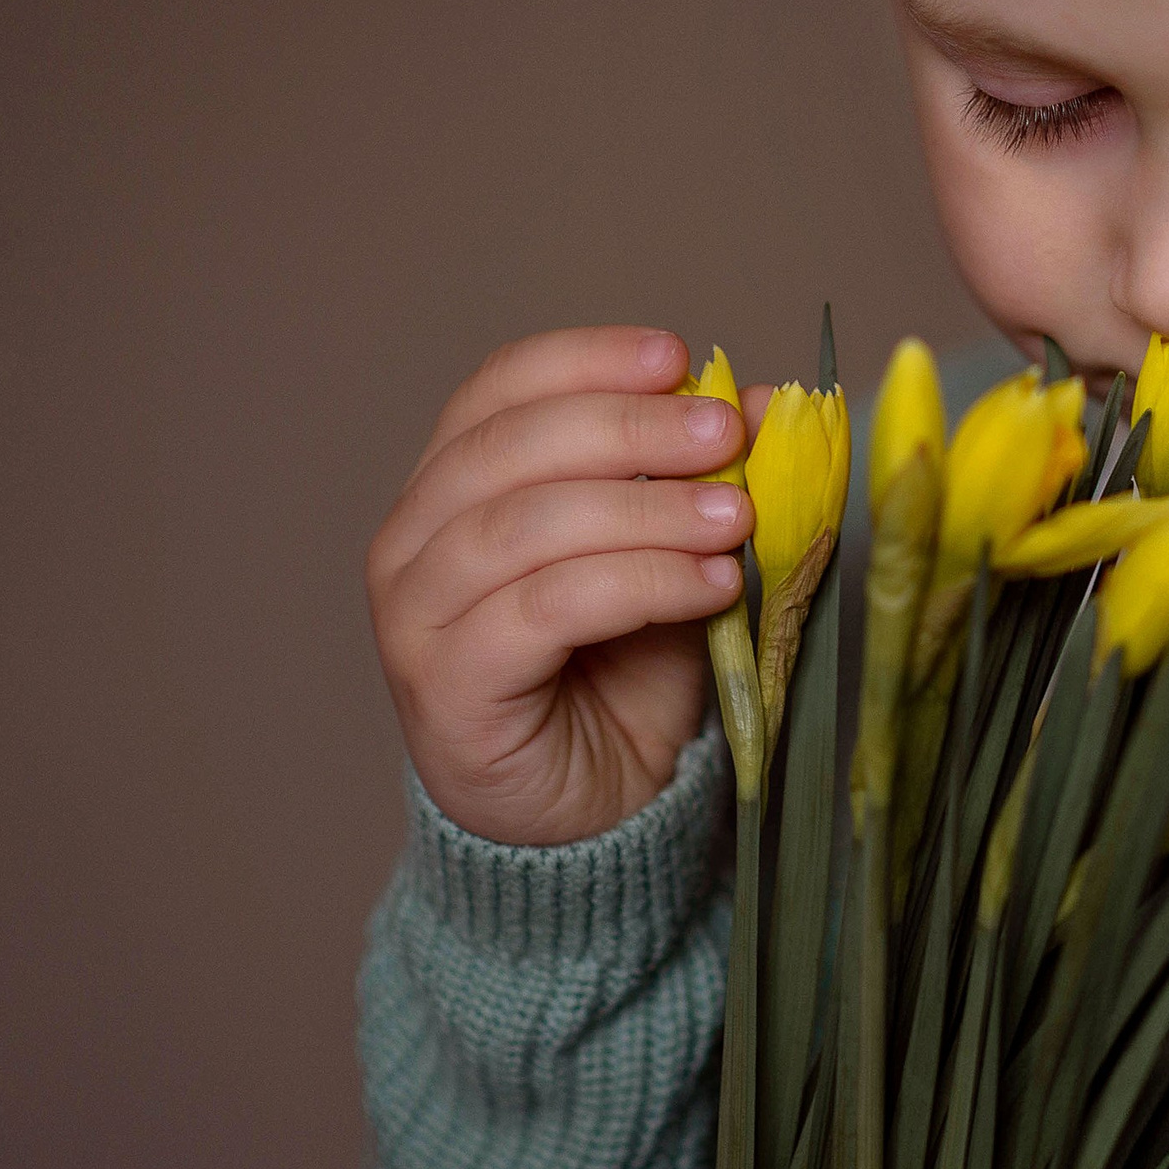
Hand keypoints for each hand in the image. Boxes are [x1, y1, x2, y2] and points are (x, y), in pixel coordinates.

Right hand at [366, 325, 764, 844]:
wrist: (587, 812)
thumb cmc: (617, 676)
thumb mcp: (670, 555)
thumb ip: (697, 479)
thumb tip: (757, 396)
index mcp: (451, 486)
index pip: (499, 389)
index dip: (586, 360)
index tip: (677, 356)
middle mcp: (412, 541)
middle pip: (512, 448)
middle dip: (630, 428)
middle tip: (725, 433)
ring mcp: (417, 616)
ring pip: (527, 527)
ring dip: (647, 511)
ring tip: (739, 518)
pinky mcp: (447, 687)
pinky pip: (546, 609)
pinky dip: (640, 583)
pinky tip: (711, 583)